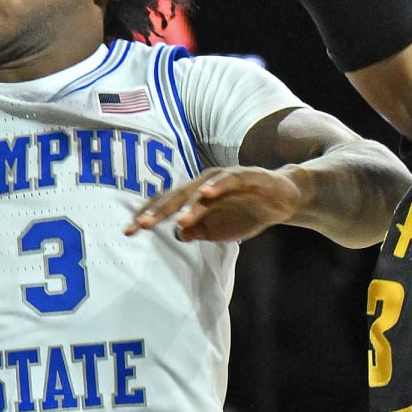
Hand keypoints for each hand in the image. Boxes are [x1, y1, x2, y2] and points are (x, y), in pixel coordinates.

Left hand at [127, 166, 303, 242]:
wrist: (282, 199)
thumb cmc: (246, 213)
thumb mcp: (219, 231)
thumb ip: (198, 231)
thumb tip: (178, 235)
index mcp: (193, 198)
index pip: (164, 205)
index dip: (146, 216)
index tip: (128, 232)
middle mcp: (203, 185)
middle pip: (175, 197)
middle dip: (158, 211)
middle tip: (142, 226)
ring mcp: (222, 178)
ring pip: (199, 190)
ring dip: (187, 204)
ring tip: (176, 220)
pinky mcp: (244, 176)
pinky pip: (227, 180)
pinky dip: (216, 186)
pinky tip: (206, 195)